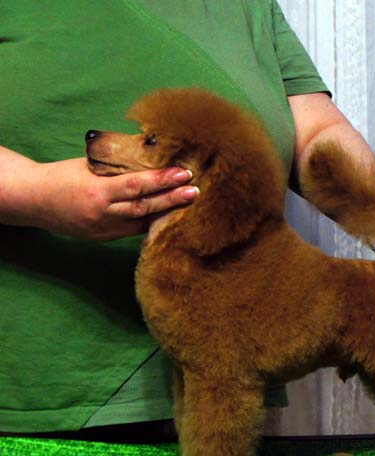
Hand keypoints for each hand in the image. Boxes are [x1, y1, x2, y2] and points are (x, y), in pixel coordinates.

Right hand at [31, 158, 197, 240]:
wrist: (35, 201)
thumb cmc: (63, 176)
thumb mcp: (89, 165)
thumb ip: (118, 166)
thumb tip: (150, 155)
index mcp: (97, 191)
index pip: (136, 185)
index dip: (162, 181)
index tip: (184, 174)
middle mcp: (103, 213)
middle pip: (144, 207)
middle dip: (172, 199)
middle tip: (195, 191)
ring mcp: (104, 229)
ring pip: (142, 223)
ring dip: (166, 213)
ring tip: (188, 204)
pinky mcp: (105, 238)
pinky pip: (133, 232)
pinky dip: (152, 223)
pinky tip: (169, 218)